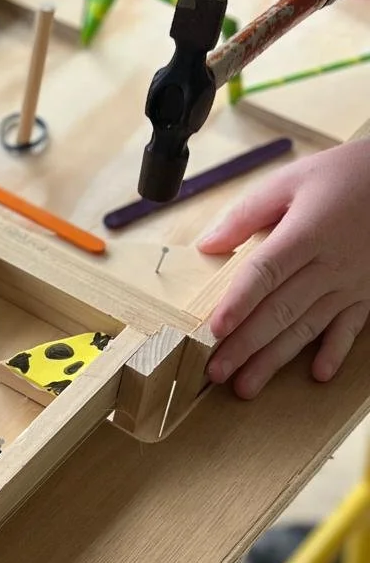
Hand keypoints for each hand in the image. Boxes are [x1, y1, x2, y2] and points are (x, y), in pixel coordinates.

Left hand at [196, 140, 369, 397]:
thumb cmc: (344, 176)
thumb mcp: (293, 180)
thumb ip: (247, 214)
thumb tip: (208, 245)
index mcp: (307, 233)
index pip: (266, 274)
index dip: (239, 303)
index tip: (214, 330)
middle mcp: (330, 264)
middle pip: (281, 310)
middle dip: (246, 346)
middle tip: (216, 373)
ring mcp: (351, 283)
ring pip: (308, 327)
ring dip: (276, 360)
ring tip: (246, 387)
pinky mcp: (368, 293)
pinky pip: (351, 327)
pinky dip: (335, 351)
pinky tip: (318, 375)